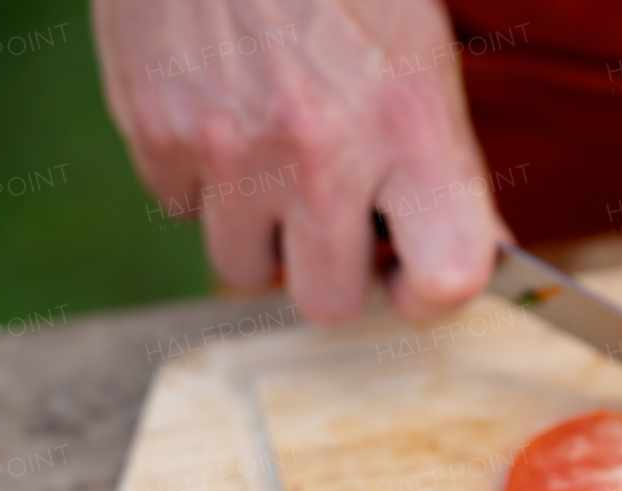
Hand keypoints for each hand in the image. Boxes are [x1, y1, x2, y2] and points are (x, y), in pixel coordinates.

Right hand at [92, 0, 504, 321]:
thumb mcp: (421, 55)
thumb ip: (437, 160)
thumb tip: (466, 251)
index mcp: (410, 127)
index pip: (449, 278)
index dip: (433, 294)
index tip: (417, 277)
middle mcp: (321, 153)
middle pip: (329, 303)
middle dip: (336, 269)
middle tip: (338, 218)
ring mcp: (230, 151)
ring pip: (244, 271)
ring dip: (263, 234)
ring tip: (273, 160)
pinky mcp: (156, 135)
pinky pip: (182, 210)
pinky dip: (203, 183)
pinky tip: (223, 118)